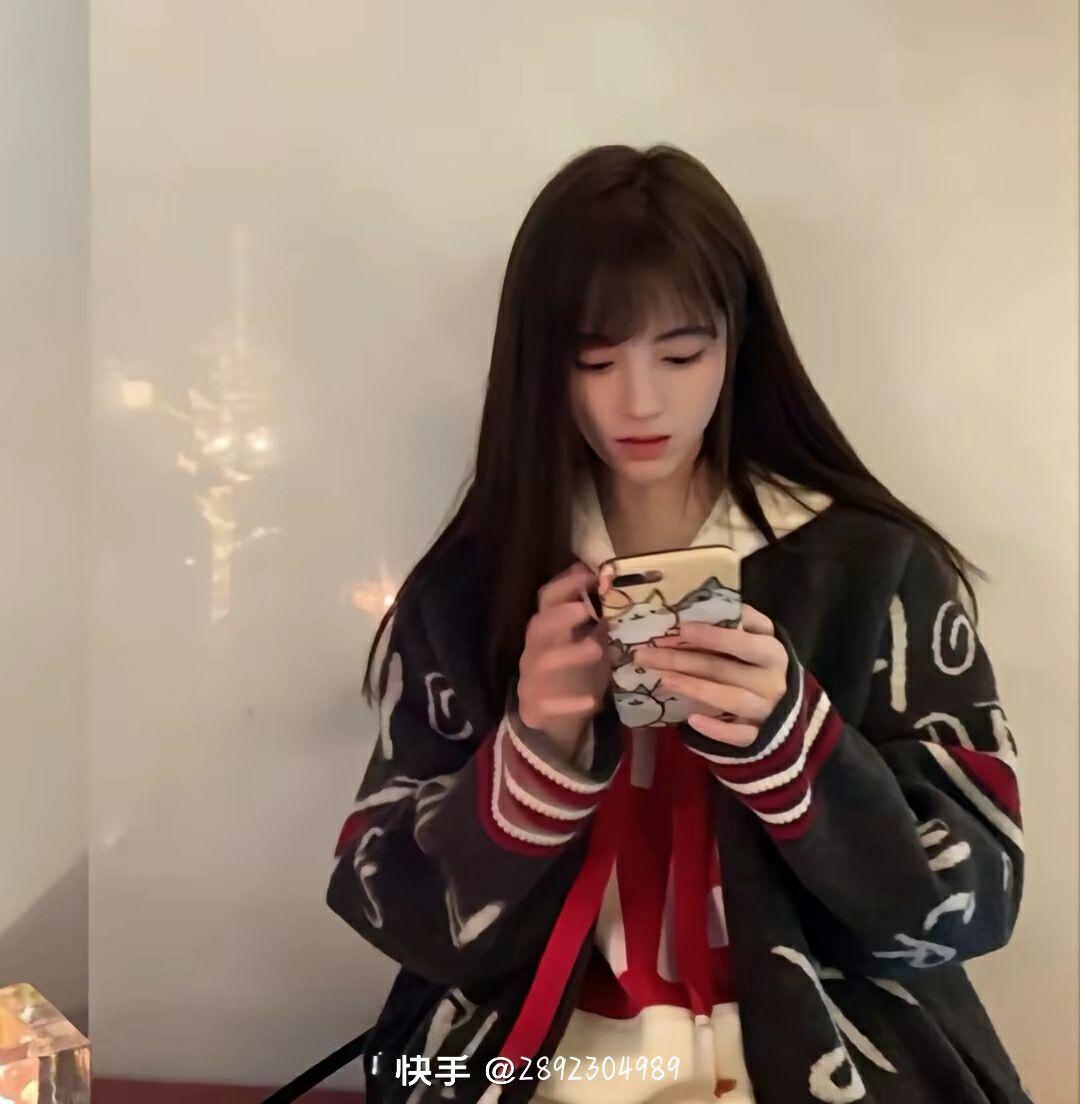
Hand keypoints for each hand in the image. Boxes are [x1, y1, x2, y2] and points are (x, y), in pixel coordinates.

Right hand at [517, 562, 609, 758]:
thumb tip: (610, 582)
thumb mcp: (586, 642)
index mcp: (547, 629)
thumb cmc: (574, 672)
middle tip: (585, 609)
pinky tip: (591, 702)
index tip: (591, 575)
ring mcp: (532, 679)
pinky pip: (548, 704)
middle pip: (538, 626)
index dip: (565, 585)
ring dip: (568, 653)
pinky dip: (570, 702)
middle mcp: (535, 649)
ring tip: (596, 649)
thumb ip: (595, 617)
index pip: (547, 599)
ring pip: (542, 662)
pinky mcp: (537, 707)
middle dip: (560, 616)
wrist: (554, 721)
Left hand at [631, 604, 787, 746]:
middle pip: (725, 668)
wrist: (784, 706)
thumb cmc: (758, 664)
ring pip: (732, 699)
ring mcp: (767, 709)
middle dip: (683, 660)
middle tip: (646, 654)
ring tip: (663, 679)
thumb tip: (691, 610)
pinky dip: (716, 729)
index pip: (745, 641)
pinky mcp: (759, 736)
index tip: (682, 628)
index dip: (714, 635)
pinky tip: (691, 720)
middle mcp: (773, 680)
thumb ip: (733, 627)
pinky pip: (739, 735)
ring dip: (695, 688)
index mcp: (772, 652)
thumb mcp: (755, 641)